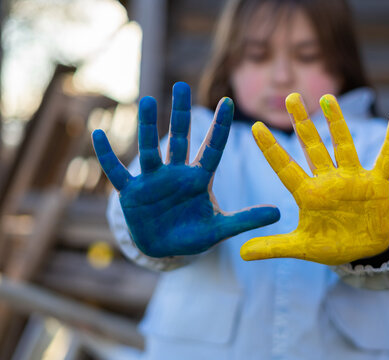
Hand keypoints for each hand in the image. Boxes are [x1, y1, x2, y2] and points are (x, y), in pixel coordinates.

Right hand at [93, 82, 279, 256]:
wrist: (165, 249)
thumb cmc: (193, 235)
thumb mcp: (220, 229)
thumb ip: (246, 220)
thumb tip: (279, 214)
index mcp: (199, 180)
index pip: (212, 149)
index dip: (219, 127)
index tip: (226, 102)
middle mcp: (176, 174)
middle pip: (179, 139)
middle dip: (181, 114)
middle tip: (182, 86)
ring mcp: (152, 181)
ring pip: (149, 150)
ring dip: (147, 127)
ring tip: (146, 101)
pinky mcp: (131, 194)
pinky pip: (117, 172)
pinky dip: (107, 156)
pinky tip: (97, 134)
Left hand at [240, 93, 388, 264]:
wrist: (364, 250)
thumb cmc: (332, 244)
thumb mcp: (302, 247)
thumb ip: (274, 247)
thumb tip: (240, 253)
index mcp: (308, 194)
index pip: (285, 167)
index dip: (271, 149)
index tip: (255, 127)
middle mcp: (328, 180)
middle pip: (312, 147)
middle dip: (302, 123)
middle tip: (290, 97)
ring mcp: (353, 179)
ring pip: (343, 146)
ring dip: (337, 123)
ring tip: (328, 98)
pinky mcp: (376, 184)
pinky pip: (386, 160)